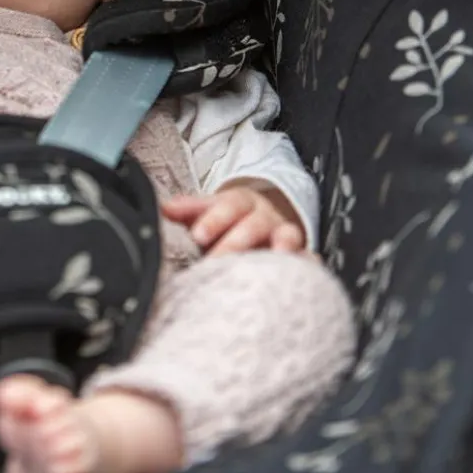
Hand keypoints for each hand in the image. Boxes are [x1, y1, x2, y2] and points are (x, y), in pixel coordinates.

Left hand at [161, 181, 305, 255]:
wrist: (263, 219)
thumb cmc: (227, 220)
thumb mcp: (209, 210)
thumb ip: (188, 210)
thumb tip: (163, 208)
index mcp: (239, 202)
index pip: (228, 205)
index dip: (215, 219)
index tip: (198, 236)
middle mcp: (264, 215)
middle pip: (253, 225)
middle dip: (235, 243)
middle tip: (216, 262)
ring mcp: (284, 233)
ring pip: (286, 236)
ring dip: (281, 246)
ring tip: (274, 259)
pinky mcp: (300, 252)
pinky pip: (309, 256)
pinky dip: (309, 262)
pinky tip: (308, 270)